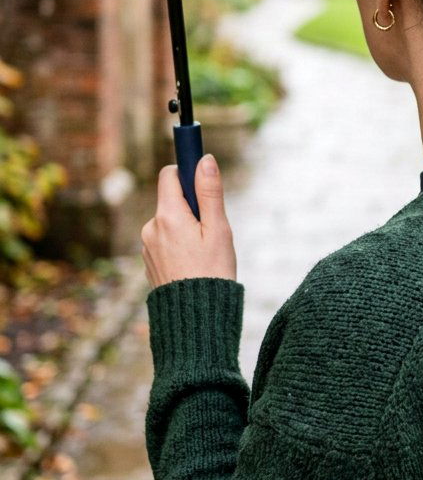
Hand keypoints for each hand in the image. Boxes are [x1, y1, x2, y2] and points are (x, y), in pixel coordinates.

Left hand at [141, 154, 237, 290]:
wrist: (196, 319)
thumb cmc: (213, 272)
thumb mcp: (218, 229)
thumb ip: (210, 192)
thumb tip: (204, 160)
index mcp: (168, 216)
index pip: (169, 175)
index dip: (187, 171)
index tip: (202, 177)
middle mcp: (151, 228)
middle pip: (171, 200)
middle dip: (191, 206)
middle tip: (212, 229)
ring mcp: (148, 246)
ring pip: (169, 222)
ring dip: (186, 227)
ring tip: (204, 252)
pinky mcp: (149, 261)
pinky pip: (165, 241)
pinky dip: (179, 244)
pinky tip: (194, 264)